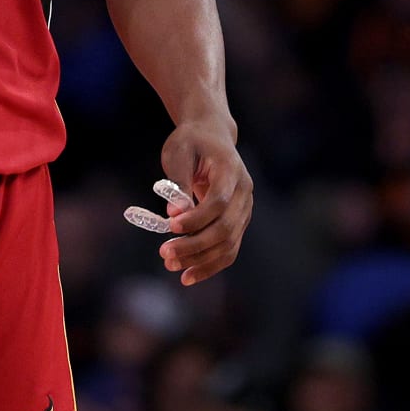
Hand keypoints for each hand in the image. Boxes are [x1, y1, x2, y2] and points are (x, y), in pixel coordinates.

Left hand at [158, 118, 252, 284]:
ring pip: (228, 244)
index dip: (197, 217)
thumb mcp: (178, 152)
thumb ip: (178, 182)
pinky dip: (210, 264)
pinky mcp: (238, 222)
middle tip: (164, 253)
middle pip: (225, 228)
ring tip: (172, 266)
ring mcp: (244, 210)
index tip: (170, 226)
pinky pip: (228, 249)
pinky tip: (188, 275)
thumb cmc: (190, 141)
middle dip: (195, 245)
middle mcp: (244, 193)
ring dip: (201, 260)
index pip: (219, 202)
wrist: (211, 135)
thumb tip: (175, 214)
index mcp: (231, 171)